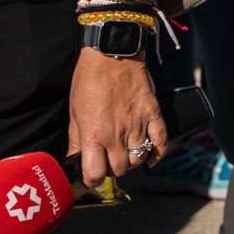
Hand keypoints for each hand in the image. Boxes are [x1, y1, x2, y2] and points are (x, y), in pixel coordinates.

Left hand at [67, 49, 165, 187]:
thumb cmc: (88, 80)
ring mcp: (137, 125)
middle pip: (119, 170)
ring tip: (124, 154)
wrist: (113, 55)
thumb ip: (76, 139)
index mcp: (93, 134)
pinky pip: (160, 143)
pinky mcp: (153, 115)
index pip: (94, 173)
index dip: (91, 179)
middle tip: (106, 161)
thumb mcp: (74, 111)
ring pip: (139, 159)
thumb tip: (72, 158)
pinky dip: (156, 155)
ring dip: (131, 162)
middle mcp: (116, 134)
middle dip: (111, 170)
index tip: (89, 175)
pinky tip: (149, 158)